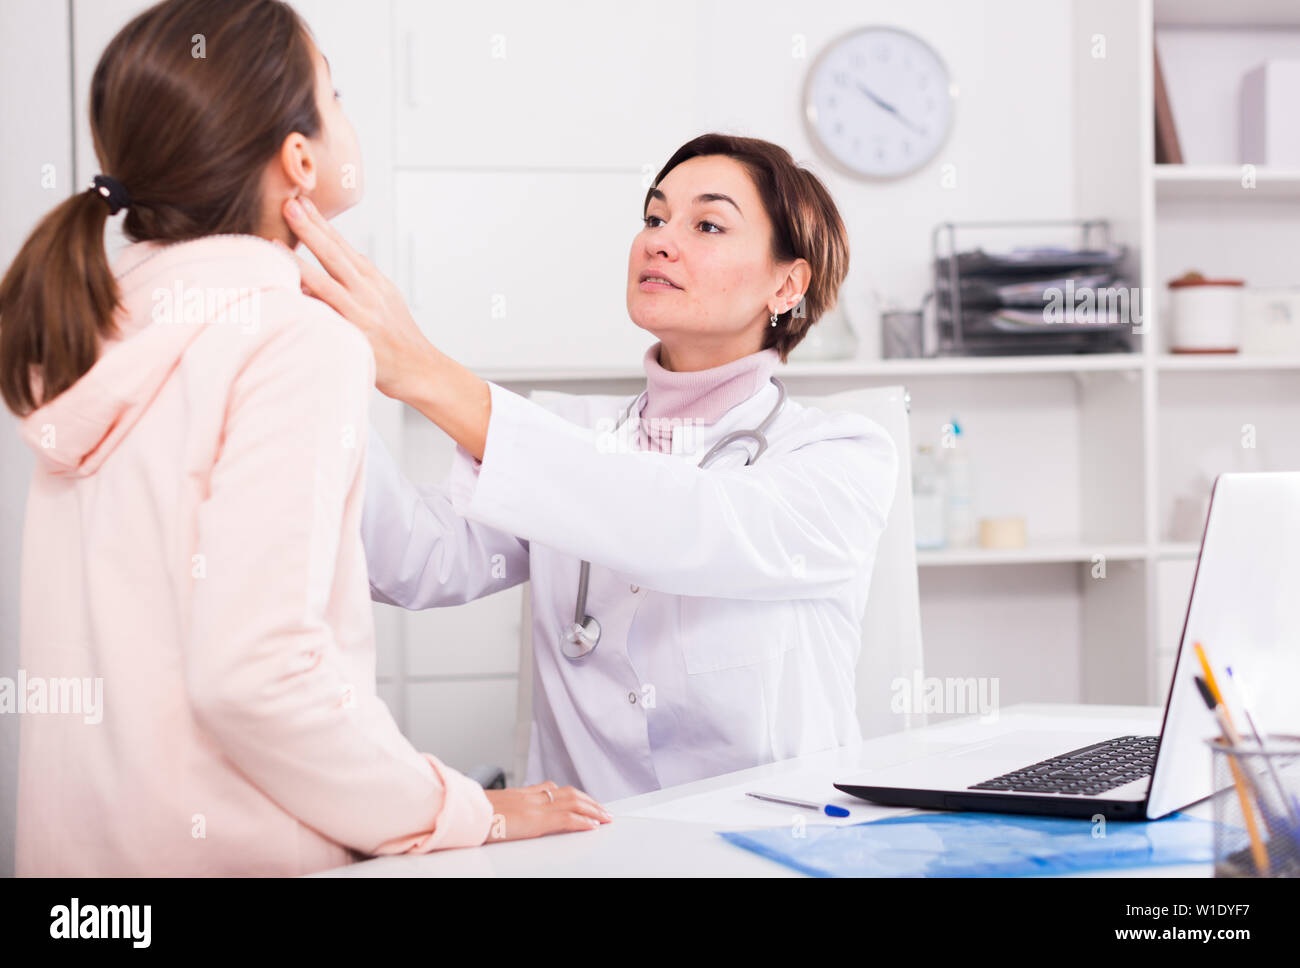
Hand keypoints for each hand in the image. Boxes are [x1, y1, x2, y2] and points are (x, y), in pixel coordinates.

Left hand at [281, 196, 427, 399]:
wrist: (418, 368)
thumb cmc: (399, 335)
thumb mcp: (387, 298)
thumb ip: (362, 279)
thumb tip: (338, 260)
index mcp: (374, 280)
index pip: (343, 246)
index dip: (322, 223)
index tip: (303, 201)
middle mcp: (366, 292)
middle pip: (334, 255)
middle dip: (310, 228)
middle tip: (288, 204)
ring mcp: (359, 313)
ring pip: (323, 282)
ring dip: (297, 261)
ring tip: (273, 243)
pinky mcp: (353, 335)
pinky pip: (323, 316)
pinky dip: (304, 303)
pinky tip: (284, 293)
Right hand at [482, 782, 611, 841]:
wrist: (464, 814)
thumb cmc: (471, 814)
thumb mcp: (489, 808)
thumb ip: (503, 808)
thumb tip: (503, 815)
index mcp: (520, 793)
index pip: (552, 788)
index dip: (571, 795)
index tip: (582, 800)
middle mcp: (530, 796)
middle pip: (568, 793)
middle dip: (588, 801)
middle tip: (603, 810)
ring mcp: (534, 806)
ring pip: (573, 802)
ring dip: (592, 809)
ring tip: (605, 817)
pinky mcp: (536, 819)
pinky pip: (566, 817)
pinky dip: (583, 820)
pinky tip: (593, 826)